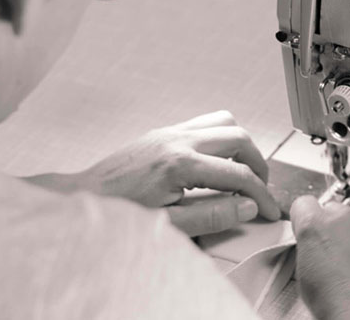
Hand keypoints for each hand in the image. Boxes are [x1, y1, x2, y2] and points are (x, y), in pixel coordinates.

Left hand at [77, 111, 279, 234]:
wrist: (81, 198)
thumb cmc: (118, 215)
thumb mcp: (168, 226)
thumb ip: (212, 216)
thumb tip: (246, 207)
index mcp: (180, 165)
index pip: (238, 175)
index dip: (261, 195)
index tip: (268, 210)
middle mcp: (177, 140)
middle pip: (239, 138)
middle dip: (257, 165)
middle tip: (259, 190)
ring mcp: (169, 132)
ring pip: (224, 122)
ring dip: (241, 145)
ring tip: (242, 172)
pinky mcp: (162, 132)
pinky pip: (204, 123)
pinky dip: (220, 138)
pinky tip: (216, 161)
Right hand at [290, 196, 349, 319]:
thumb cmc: (337, 304)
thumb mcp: (303, 273)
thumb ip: (309, 246)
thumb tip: (314, 245)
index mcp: (316, 224)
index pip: (304, 204)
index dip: (306, 219)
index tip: (310, 230)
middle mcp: (346, 218)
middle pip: (335, 211)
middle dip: (334, 228)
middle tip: (336, 255)